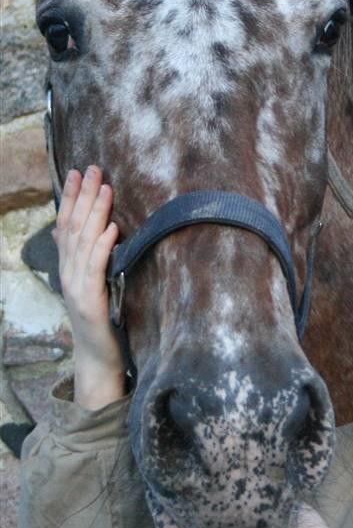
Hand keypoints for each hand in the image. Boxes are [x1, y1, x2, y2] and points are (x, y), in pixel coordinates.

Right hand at [54, 167, 125, 409]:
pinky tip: (111, 228)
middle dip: (83, 196)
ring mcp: (77, 287)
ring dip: (95, 213)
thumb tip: (78, 231)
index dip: (71, 198)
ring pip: (84, 243)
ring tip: (105, 188)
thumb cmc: (101, 320)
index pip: (66, 224)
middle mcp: (68, 273)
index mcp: (69, 267)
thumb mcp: (90, 285)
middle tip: (93, 169)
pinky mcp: (90, 302)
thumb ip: (85, 259)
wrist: (99, 359)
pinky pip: (96, 268)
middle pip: (74, 227)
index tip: (78, 172)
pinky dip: (103, 246)